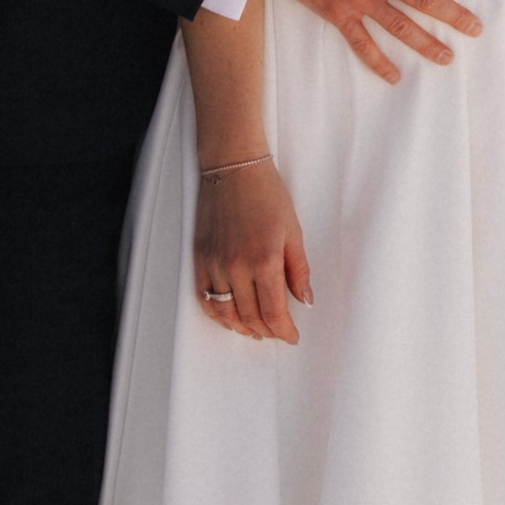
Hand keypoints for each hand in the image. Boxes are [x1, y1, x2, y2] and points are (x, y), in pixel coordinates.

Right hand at [194, 160, 311, 343]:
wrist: (233, 169)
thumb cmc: (265, 194)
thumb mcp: (293, 231)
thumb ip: (299, 270)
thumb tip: (304, 299)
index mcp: (263, 259)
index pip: (273, 311)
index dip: (284, 330)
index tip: (291, 335)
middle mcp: (235, 266)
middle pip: (250, 317)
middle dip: (267, 331)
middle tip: (278, 332)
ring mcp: (214, 263)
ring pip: (225, 313)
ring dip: (242, 328)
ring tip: (255, 331)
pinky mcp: (200, 258)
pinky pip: (204, 298)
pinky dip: (217, 314)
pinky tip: (229, 317)